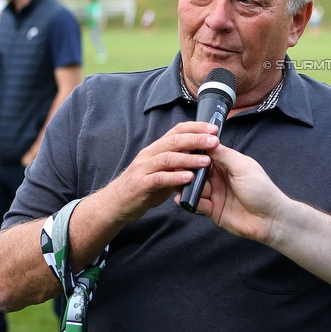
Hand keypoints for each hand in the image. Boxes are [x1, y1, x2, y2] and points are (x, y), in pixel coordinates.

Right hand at [101, 121, 216, 223]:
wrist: (116, 203)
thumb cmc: (143, 186)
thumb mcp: (163, 173)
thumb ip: (180, 166)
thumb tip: (201, 161)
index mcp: (156, 149)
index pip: (177, 131)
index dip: (196, 128)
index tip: (214, 128)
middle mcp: (149, 155)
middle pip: (174, 141)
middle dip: (196, 139)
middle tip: (214, 140)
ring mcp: (144, 169)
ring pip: (168, 158)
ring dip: (189, 158)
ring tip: (206, 160)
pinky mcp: (141, 185)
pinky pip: (159, 179)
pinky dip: (175, 177)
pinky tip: (189, 177)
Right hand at [192, 142, 287, 244]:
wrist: (269, 219)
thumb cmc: (261, 190)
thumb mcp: (242, 167)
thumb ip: (224, 154)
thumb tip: (208, 140)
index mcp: (227, 164)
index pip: (207, 154)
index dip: (196, 151)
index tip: (184, 148)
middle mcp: (219, 178)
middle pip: (197, 170)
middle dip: (188, 169)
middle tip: (181, 168)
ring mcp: (215, 193)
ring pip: (194, 187)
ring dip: (188, 185)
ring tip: (184, 183)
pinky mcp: (213, 210)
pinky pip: (196, 204)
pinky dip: (189, 200)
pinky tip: (183, 198)